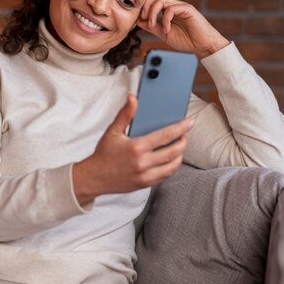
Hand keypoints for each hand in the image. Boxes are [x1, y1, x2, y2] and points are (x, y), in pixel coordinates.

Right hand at [73, 95, 193, 204]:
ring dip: (179, 156)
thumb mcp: (113, 131)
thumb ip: (125, 114)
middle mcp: (143, 162)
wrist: (94, 177)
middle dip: (183, 142)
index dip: (180, 128)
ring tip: (178, 148)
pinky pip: (165, 176)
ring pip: (172, 166)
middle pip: (174, 152)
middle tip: (184, 136)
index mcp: (136, 147)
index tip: (189, 122)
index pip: (165, 136)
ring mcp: (145, 175)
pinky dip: (171, 167)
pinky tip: (169, 160)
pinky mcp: (145, 184)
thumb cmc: (103, 154)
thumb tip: (133, 98)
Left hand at [138, 0, 229, 58]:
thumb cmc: (187, 40)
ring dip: (153, 13)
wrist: (203, 46)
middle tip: (144, 19)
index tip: (140, 19)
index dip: (144, 6)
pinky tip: (167, 30)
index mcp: (169, 10)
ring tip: (153, 26)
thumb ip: (152, 27)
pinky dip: (165, 19)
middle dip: (146, 5)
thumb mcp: (164, 34)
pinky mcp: (188, 9)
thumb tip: (138, 20)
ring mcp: (181, 6)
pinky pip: (171, 8)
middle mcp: (175, 5)